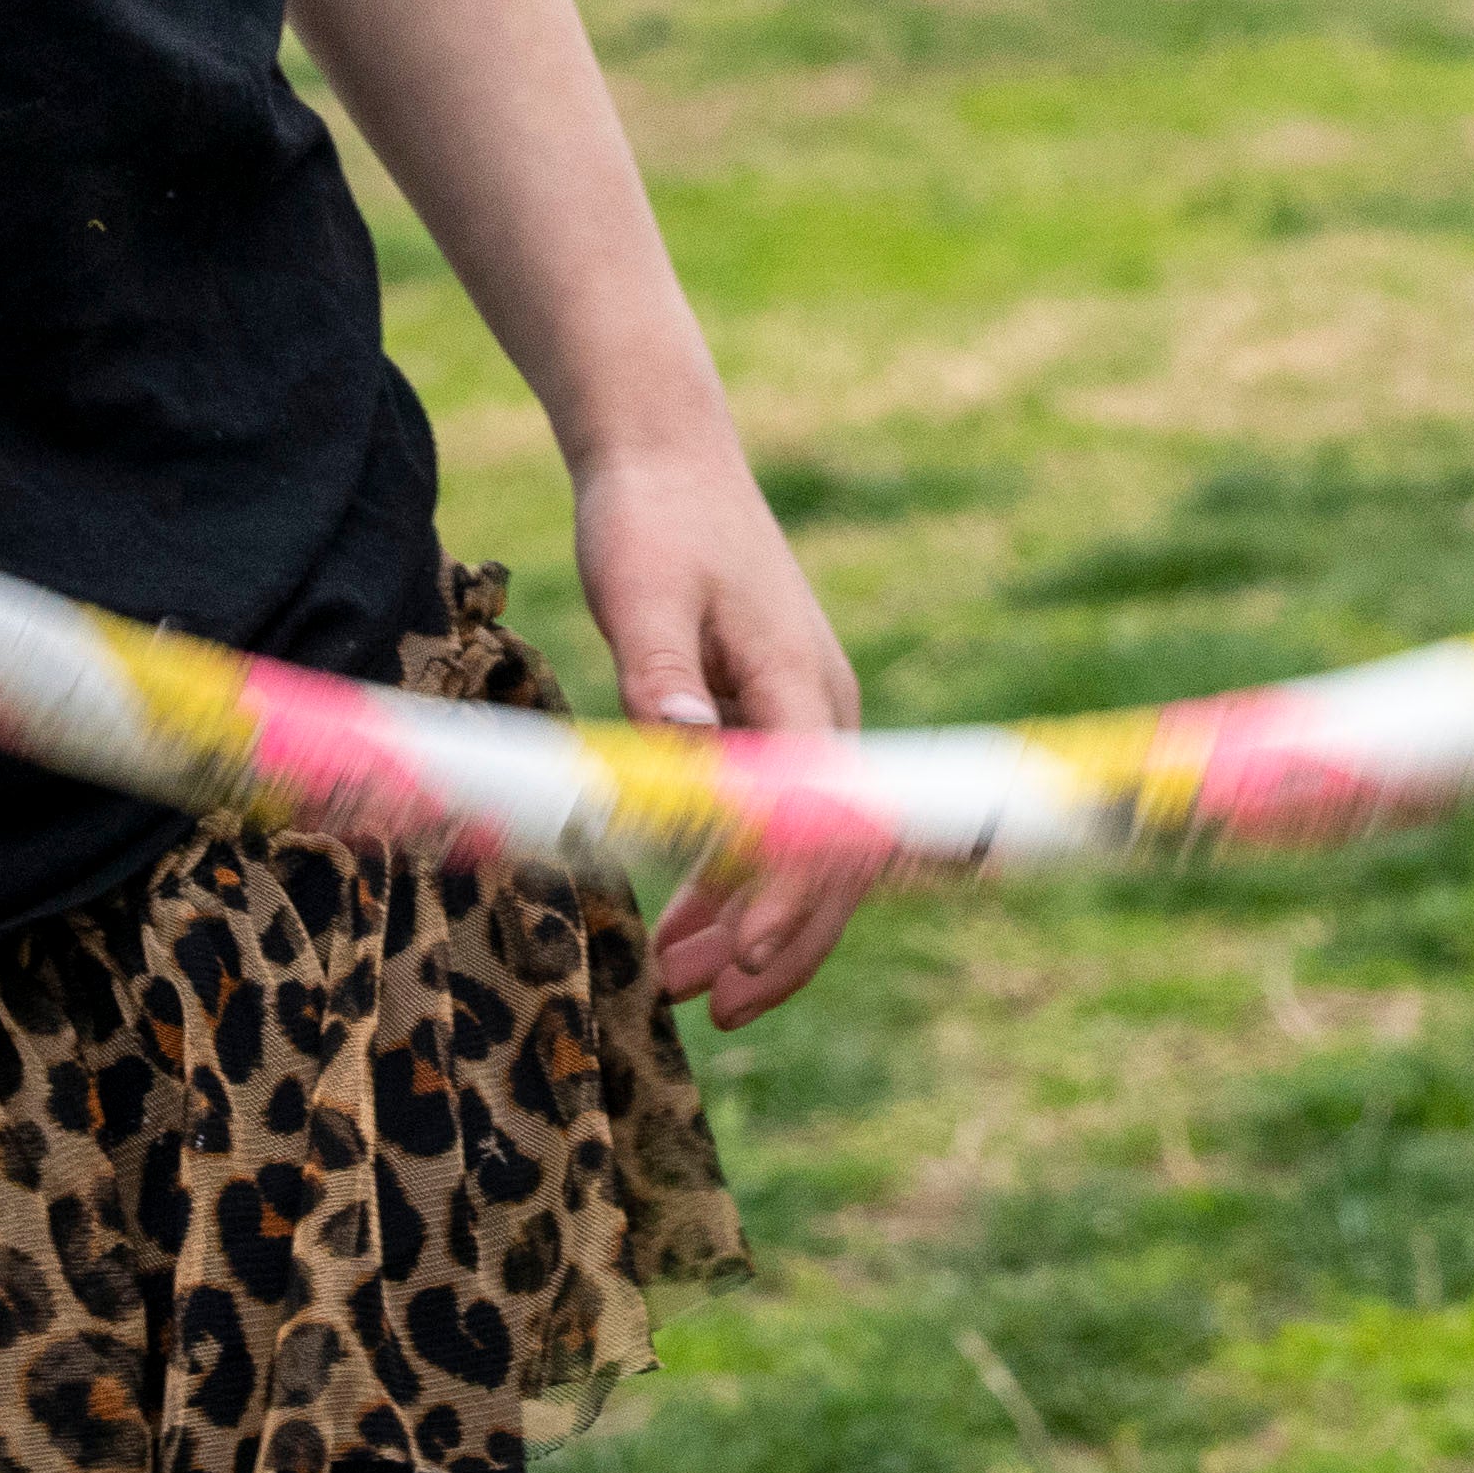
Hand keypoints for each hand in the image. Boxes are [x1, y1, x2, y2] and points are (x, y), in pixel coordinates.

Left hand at [572, 431, 869, 1025]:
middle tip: (716, 1013)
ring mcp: (802, 720)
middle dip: (781, 941)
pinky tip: (683, 931)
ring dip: (749, 926)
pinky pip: (767, 825)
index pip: (816, 816)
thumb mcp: (644, 591)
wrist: (667, 460)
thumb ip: (663, 673)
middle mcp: (821, 711)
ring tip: (683, 991)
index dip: (786, 896)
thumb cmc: (654, 520)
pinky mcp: (770, 724)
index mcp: (801, 683)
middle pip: (829, 855)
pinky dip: (730, 883)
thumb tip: (687, 747)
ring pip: (799, 851)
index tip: (742, 959)